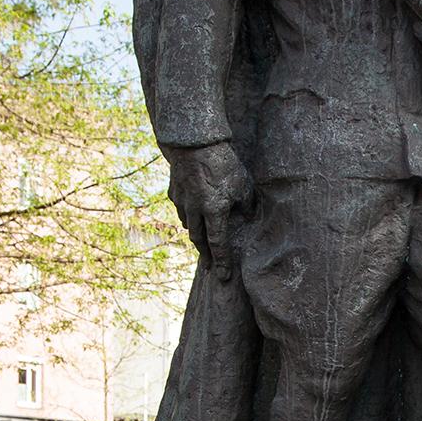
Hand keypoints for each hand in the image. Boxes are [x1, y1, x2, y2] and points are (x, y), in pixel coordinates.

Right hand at [165, 142, 253, 281]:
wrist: (193, 143)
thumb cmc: (222, 164)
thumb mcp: (242, 184)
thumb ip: (246, 204)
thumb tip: (247, 216)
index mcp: (214, 211)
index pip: (218, 243)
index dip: (221, 262)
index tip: (222, 277)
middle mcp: (194, 210)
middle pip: (198, 239)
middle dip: (204, 255)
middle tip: (208, 266)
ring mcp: (181, 201)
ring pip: (188, 224)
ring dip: (195, 235)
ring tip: (200, 242)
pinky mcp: (174, 190)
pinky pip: (181, 209)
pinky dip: (187, 216)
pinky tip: (190, 216)